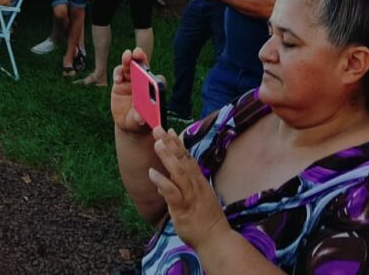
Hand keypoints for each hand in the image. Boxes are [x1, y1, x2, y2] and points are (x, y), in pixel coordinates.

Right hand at [111, 48, 153, 132]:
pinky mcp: (119, 83)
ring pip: (130, 66)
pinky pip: (119, 73)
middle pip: (143, 66)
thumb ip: (139, 119)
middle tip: (138, 53)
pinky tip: (118, 78)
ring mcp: (131, 80)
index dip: (157, 79)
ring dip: (128, 59)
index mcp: (153, 90)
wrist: (128, 123)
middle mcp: (143, 82)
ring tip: (127, 56)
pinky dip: (118, 72)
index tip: (154, 79)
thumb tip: (140, 118)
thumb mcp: (140, 122)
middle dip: (141, 58)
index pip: (158, 81)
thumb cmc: (139, 122)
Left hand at [149, 126, 230, 251]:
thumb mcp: (197, 198)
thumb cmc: (207, 220)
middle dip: (170, 143)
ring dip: (167, 157)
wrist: (216, 239)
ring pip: (179, 172)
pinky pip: (172, 193)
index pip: (188, 158)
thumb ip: (183, 187)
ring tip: (157, 143)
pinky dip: (162, 182)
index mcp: (199, 181)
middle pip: (183, 160)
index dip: (178, 144)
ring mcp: (190, 196)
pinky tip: (152, 173)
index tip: (170, 130)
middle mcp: (195, 185)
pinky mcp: (183, 209)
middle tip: (158, 128)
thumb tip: (166, 180)